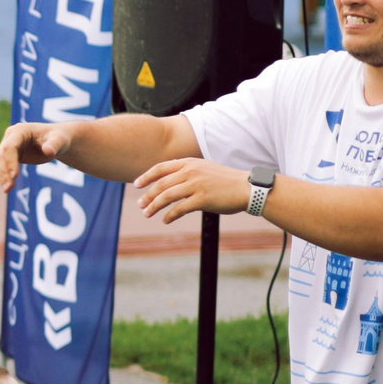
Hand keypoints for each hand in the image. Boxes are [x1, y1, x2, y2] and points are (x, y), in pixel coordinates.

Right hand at [0, 121, 77, 189]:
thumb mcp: (60, 140)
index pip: (10, 146)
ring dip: (1, 176)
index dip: (10, 161)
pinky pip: (2, 167)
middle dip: (3, 172)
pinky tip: (8, 188)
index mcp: (20, 130)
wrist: (55, 140)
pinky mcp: (9, 155)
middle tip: (8, 188)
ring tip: (7, 190)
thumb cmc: (58, 138)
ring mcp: (8, 145)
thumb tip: (48, 151)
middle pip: (1, 155)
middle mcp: (11, 137)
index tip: (15, 176)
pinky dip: (4, 177)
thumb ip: (54, 144)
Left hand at [136, 158, 255, 224]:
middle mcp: (190, 172)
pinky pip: (179, 209)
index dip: (146, 176)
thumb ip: (187, 171)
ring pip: (166, 196)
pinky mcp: (202, 199)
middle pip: (160, 184)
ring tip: (147, 214)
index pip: (161, 167)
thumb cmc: (224, 180)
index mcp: (189, 163)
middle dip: (147, 195)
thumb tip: (168, 181)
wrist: (246, 188)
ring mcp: (196, 185)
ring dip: (154, 206)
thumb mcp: (204, 168)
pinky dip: (169, 215)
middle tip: (140, 205)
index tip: (136, 185)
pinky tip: (165, 220)